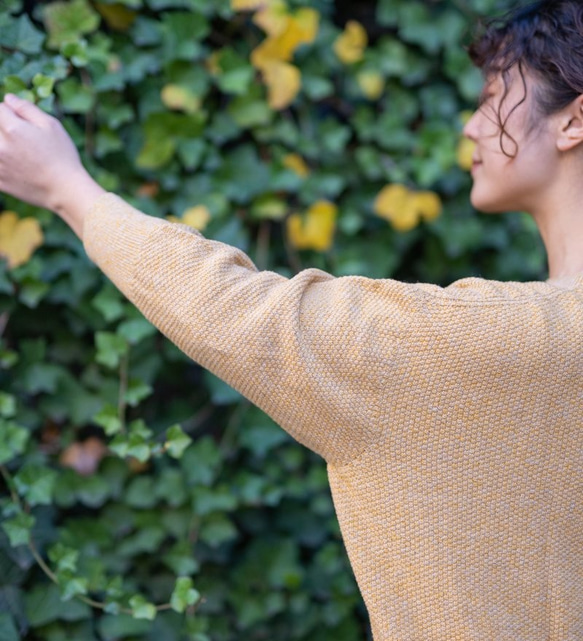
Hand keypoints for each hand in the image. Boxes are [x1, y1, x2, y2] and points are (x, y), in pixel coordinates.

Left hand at [0, 94, 104, 238]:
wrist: (66, 191)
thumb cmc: (63, 157)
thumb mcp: (52, 126)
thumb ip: (27, 109)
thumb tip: (8, 99)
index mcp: (13, 129)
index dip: (9, 111)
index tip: (19, 119)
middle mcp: (0, 146)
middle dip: (5, 128)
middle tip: (22, 139)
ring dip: (5, 145)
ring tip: (21, 153)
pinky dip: (3, 163)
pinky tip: (18, 166)